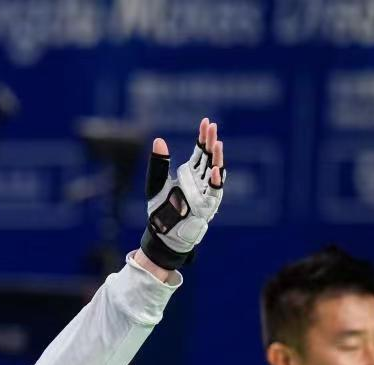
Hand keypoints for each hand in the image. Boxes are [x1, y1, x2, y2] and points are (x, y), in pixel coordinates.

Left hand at [139, 118, 225, 270]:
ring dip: (217, 158)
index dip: (204, 137)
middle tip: (212, 127)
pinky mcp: (206, 206)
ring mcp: (205, 193)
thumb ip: (158, 163)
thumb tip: (158, 140)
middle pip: (208, 158)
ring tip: (217, 143)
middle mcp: (200, 181)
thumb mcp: (156, 183)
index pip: (200, 151)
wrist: (162, 233)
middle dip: (211, 142)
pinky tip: (216, 170)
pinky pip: (214, 193)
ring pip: (215, 172)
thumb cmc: (161, 210)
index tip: (206, 122)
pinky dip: (216, 182)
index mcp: (190, 173)